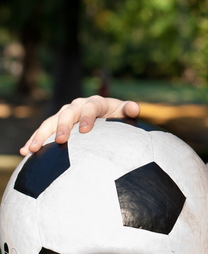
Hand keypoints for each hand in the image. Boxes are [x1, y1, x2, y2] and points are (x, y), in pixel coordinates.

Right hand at [20, 96, 139, 154]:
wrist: (108, 117)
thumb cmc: (118, 117)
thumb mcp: (124, 113)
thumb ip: (129, 110)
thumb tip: (135, 108)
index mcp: (95, 103)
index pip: (90, 108)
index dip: (87, 117)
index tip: (85, 130)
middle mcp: (78, 106)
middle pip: (67, 114)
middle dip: (63, 126)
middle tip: (60, 140)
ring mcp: (66, 114)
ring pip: (51, 122)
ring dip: (41, 134)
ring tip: (32, 148)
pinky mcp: (57, 124)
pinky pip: (44, 131)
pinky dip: (34, 140)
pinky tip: (24, 152)